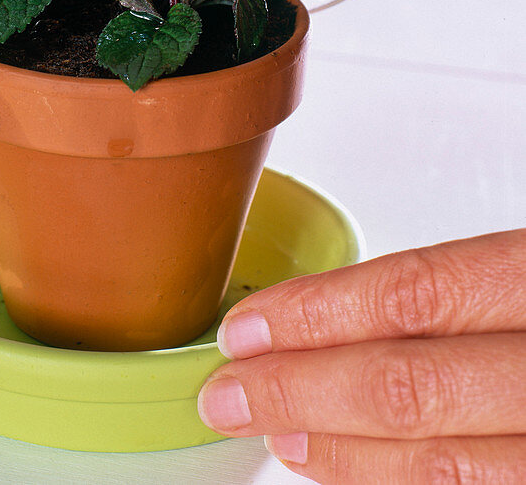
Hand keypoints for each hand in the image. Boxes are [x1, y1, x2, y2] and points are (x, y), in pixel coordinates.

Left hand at [197, 229, 525, 482]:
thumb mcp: (524, 262)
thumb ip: (454, 286)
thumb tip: (331, 307)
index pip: (411, 294)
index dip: (315, 314)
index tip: (245, 327)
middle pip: (410, 386)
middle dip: (301, 392)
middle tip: (230, 393)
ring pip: (442, 463)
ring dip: (341, 449)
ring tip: (276, 430)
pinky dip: (397, 477)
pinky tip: (349, 461)